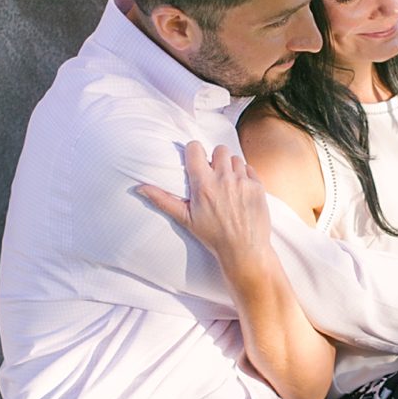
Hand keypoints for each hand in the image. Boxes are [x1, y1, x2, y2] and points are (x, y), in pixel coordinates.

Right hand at [136, 141, 271, 270]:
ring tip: (227, 184)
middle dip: (215, 158)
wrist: (243, 249)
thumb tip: (140, 188)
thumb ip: (163, 200)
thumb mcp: (185, 218)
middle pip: (219, 149)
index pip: (196, 149)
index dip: (194, 151)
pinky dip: (246, 176)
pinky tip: (240, 191)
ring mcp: (243, 182)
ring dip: (231, 167)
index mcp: (203, 185)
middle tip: (214, 173)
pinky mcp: (258, 187)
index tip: (195, 159)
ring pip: (236, 159)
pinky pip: (250, 169)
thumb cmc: (212, 235)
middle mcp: (224, 179)